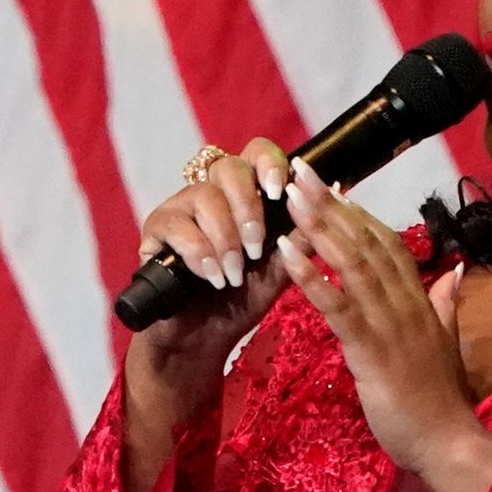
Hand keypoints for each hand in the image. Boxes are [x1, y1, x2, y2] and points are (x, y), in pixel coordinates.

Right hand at [132, 137, 295, 369]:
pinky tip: (212, 276)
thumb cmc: (243, 299)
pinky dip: (199, 253)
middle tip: (256, 247)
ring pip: (204, 197)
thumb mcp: (280, 270)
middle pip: (229, 168)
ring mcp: (181, 207)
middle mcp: (213, 191)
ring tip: (234, 275)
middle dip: (247, 208)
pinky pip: (177, 225)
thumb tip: (336, 195)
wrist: (205, 338)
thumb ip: (302, 237)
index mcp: (247, 194)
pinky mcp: (155, 229)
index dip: (269, 164)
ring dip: (225, 239)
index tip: (280, 192)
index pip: (257, 154)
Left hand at [275, 159, 491, 491]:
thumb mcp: (444, 345)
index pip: (388, 244)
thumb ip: (446, 306)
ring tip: (291, 197)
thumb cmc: (437, 401)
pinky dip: (313, 276)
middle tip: (301, 171)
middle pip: (367, 242)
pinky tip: (288, 254)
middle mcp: (407, 303)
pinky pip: (339, 306)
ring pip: (353, 264)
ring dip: (320, 227)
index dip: (359, 214)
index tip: (332, 186)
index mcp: (420, 301)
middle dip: (332, 205)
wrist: (447, 443)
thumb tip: (454, 273)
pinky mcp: (372, 350)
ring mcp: (391, 324)